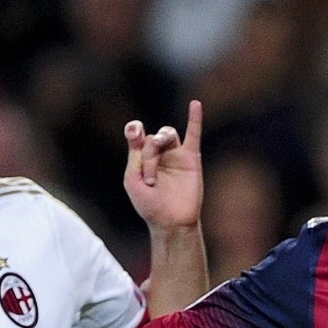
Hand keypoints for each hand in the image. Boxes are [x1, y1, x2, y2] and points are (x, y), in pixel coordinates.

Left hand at [123, 100, 202, 232]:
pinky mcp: (191, 159)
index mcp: (142, 158)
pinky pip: (194, 134)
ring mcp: (175, 155)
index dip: (134, 131)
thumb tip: (140, 133)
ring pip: (168, 133)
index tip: (134, 134)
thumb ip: (134, 157)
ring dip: (162, 141)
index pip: (137, 136)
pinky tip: (195, 104)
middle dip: (149, 155)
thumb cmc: (149, 205)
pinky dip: (195, 119)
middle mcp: (159, 153)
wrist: (171, 222)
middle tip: (150, 180)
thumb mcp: (133, 181)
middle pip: (151, 138)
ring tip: (160, 159)